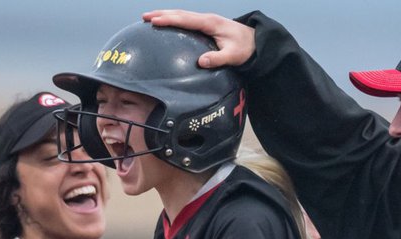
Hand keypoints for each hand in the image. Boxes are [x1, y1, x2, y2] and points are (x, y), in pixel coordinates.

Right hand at [142, 10, 256, 67]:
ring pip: (182, 15)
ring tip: (149, 18)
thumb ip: (218, 59)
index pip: (186, 20)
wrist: (256, 42)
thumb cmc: (245, 49)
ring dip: (166, 14)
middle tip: (144, 17)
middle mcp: (207, 18)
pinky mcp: (206, 25)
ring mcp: (206, 20)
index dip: (170, 20)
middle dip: (162, 14)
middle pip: (181, 14)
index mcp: (211, 23)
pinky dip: (174, 19)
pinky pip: (186, 19)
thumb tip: (201, 62)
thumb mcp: (233, 56)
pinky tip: (166, 23)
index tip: (155, 21)